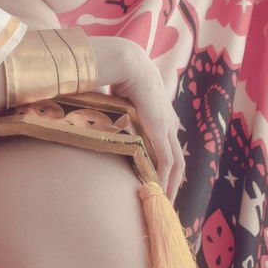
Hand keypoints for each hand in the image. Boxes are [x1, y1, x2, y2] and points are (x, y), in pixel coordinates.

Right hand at [90, 37, 186, 201]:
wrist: (126, 62)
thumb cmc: (117, 75)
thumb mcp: (117, 100)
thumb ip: (112, 114)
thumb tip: (91, 120)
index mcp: (161, 115)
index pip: (169, 147)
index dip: (166, 167)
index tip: (159, 184)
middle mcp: (169, 122)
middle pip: (177, 160)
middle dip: (173, 183)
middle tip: (164, 203)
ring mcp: (168, 127)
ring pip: (176, 165)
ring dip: (171, 186)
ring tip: (163, 205)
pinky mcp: (162, 130)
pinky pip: (167, 161)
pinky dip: (165, 179)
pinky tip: (159, 193)